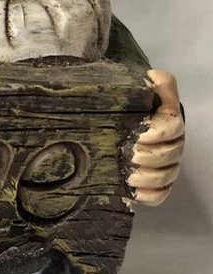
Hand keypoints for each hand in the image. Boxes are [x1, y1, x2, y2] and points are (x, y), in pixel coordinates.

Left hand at [127, 70, 184, 205]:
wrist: (102, 114)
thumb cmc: (115, 98)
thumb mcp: (126, 84)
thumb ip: (147, 81)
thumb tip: (153, 78)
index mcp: (165, 116)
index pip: (173, 125)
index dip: (159, 132)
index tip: (139, 135)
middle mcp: (170, 140)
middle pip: (172, 153)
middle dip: (152, 157)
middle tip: (129, 156)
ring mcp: (163, 161)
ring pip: (169, 174)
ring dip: (150, 177)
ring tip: (129, 176)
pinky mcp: (153, 180)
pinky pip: (161, 194)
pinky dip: (150, 195)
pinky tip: (135, 193)